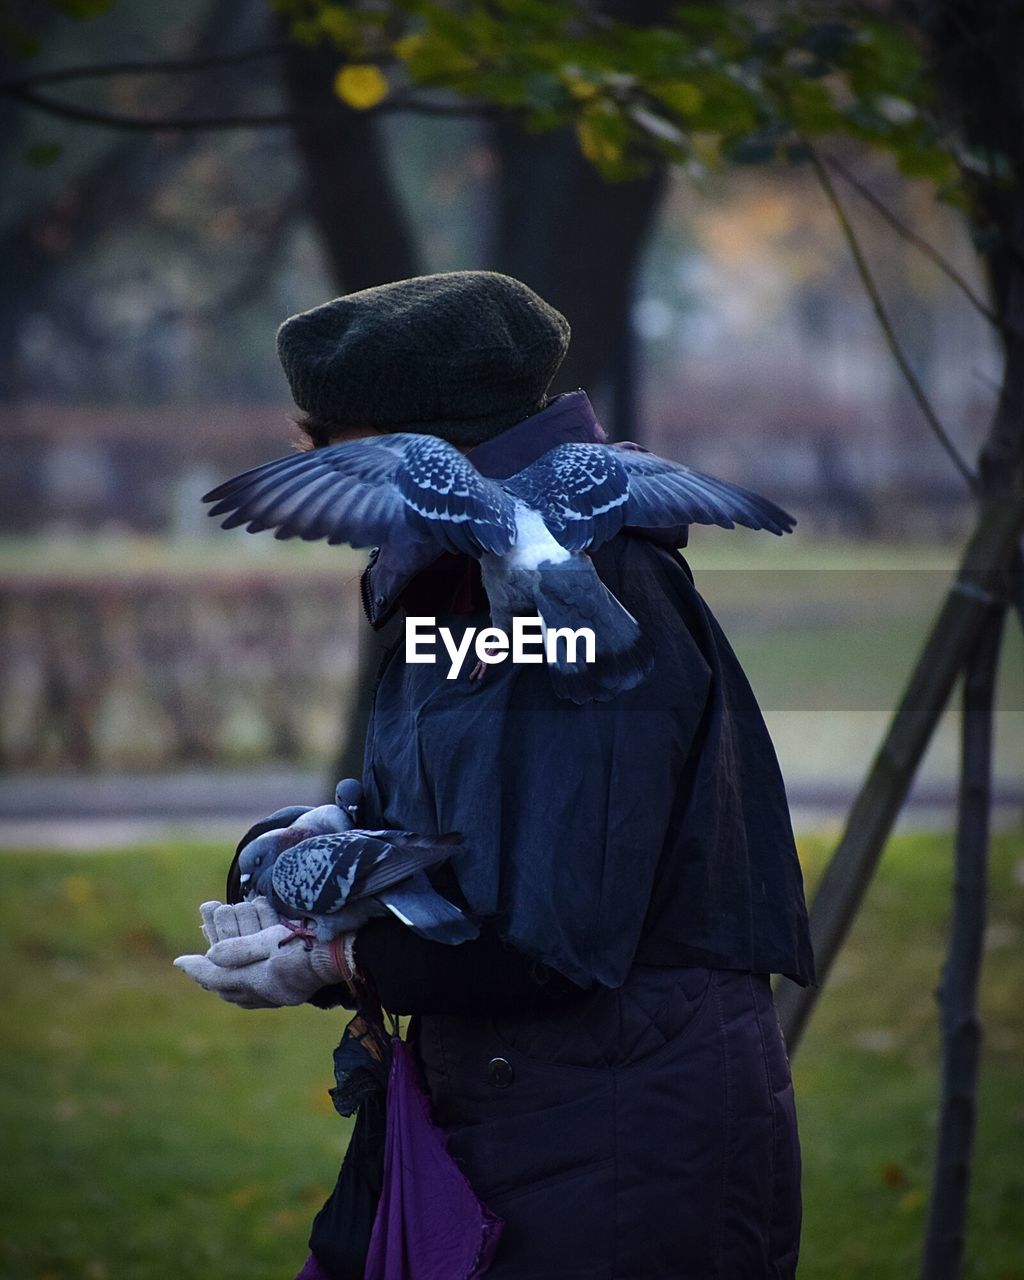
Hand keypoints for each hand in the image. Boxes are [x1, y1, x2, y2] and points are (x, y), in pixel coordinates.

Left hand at [175, 905, 358, 1009]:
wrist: (345, 954)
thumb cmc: (308, 942)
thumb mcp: (270, 939)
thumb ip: (239, 949)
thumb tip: (210, 954)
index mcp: (259, 981)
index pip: (218, 977)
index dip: (197, 968)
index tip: (179, 961)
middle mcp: (267, 994)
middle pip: (229, 989)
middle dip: (211, 977)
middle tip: (196, 966)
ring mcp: (281, 995)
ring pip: (244, 993)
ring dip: (228, 981)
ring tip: (218, 970)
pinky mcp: (293, 992)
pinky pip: (260, 994)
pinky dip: (247, 984)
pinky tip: (249, 976)